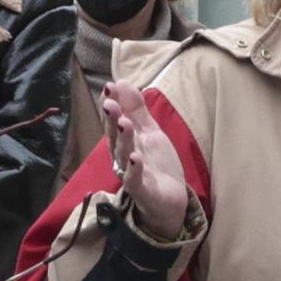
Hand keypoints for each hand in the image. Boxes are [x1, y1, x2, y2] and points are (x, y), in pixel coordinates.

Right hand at [104, 80, 189, 238]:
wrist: (170, 198)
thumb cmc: (155, 163)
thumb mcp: (148, 131)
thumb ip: (137, 109)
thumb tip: (122, 81)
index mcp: (124, 140)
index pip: (114, 119)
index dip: (112, 103)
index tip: (110, 86)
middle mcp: (122, 155)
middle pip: (114, 136)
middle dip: (112, 119)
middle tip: (110, 102)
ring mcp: (130, 173)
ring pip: (123, 154)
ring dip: (123, 138)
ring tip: (125, 122)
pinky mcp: (142, 190)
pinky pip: (134, 180)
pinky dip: (134, 169)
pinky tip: (135, 158)